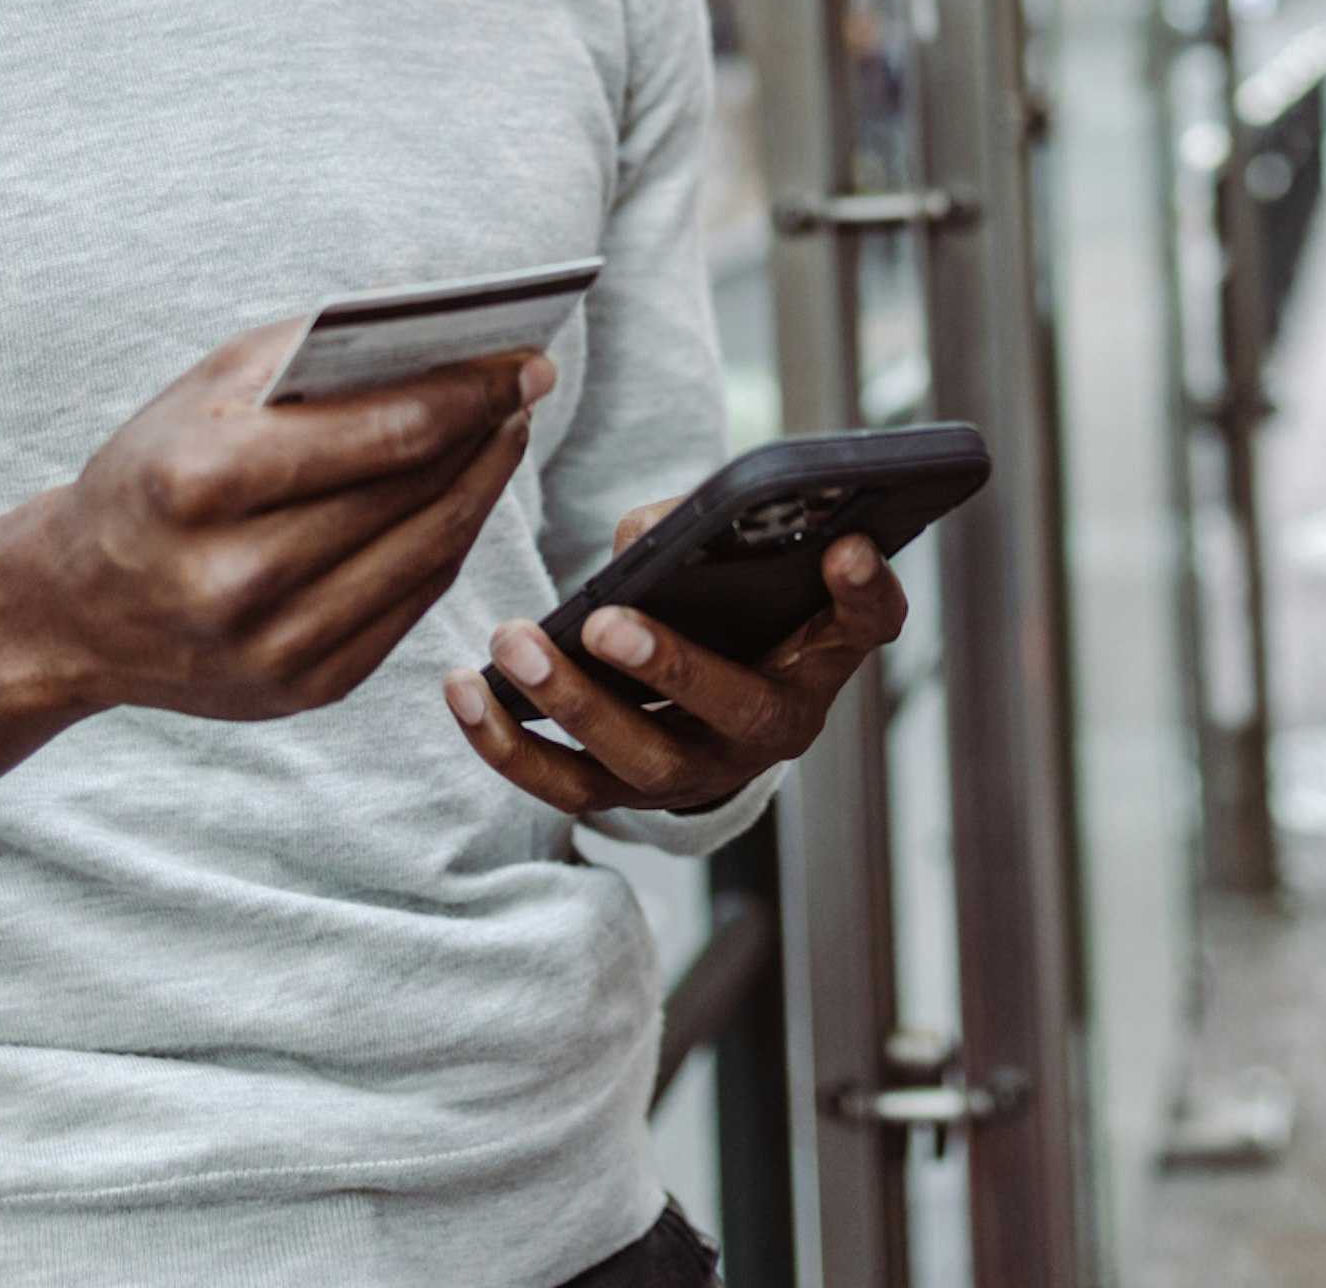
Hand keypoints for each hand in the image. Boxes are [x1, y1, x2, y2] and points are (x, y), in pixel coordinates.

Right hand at [0, 323, 545, 805]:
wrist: (76, 611)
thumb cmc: (151, 473)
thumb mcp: (203, 390)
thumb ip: (312, 350)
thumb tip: (437, 323)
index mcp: (203, 481)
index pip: (385, 432)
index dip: (469, 392)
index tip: (520, 359)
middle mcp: (237, 576)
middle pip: (415, 492)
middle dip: (485, 430)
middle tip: (526, 386)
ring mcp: (274, 646)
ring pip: (428, 551)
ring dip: (483, 486)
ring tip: (506, 433)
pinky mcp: (306, 688)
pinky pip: (412, 603)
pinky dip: (449, 543)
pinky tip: (467, 495)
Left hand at [437, 498, 908, 813]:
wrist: (717, 696)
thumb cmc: (743, 614)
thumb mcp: (761, 568)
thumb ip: (723, 532)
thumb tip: (640, 531)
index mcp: (816, 667)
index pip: (861, 627)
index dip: (861, 594)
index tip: (847, 549)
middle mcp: (762, 735)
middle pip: (724, 711)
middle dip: (665, 666)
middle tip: (603, 620)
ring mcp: (689, 773)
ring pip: (630, 762)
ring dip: (568, 705)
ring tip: (514, 646)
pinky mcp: (621, 793)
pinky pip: (560, 783)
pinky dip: (506, 742)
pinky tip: (463, 689)